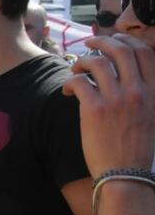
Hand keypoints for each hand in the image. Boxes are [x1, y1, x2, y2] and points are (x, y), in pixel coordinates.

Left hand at [63, 34, 154, 175]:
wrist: (125, 174)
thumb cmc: (135, 148)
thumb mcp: (152, 116)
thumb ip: (144, 94)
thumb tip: (126, 76)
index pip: (145, 53)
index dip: (127, 40)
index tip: (114, 40)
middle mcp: (138, 92)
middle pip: (120, 50)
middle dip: (102, 42)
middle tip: (88, 45)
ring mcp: (116, 100)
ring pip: (97, 62)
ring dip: (82, 61)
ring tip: (75, 69)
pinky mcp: (94, 110)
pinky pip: (79, 82)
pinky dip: (70, 81)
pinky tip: (67, 89)